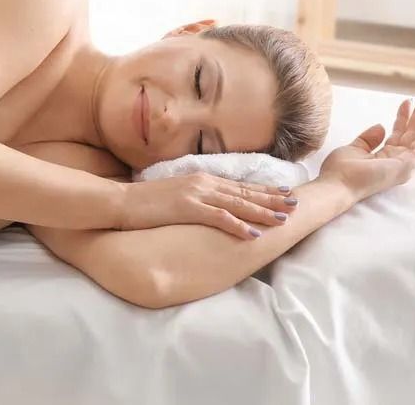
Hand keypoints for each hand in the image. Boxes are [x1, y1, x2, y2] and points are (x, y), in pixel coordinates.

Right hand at [116, 173, 298, 238]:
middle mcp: (202, 183)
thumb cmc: (143, 202)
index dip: (263, 189)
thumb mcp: (173, 194)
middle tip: (296, 203)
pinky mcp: (187, 208)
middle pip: (244, 192)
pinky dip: (239, 226)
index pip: (238, 185)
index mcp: (200, 179)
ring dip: (263, 212)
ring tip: (284, 219)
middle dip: (272, 198)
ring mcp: (195, 195)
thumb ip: (194, 196)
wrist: (119, 202)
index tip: (284, 192)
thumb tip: (208, 205)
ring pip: (238, 203)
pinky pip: (220, 218)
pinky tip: (254, 234)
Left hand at [320, 96, 414, 203]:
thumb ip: (369, 139)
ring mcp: (404, 164)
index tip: (407, 102)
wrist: (337, 184)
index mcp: (385, 156)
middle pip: (414, 134)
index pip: (399, 132)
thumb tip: (381, 126)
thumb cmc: (342, 170)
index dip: (404, 117)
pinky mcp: (407, 166)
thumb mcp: (355, 148)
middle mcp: (397, 160)